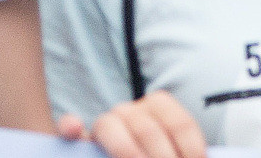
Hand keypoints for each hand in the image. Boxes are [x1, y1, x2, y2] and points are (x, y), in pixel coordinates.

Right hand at [57, 92, 207, 157]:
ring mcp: (105, 123)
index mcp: (159, 108)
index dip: (191, 148)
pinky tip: (73, 130)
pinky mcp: (78, 137)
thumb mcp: (169, 152)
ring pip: (111, 127)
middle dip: (162, 157)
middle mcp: (132, 111)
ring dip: (128, 152)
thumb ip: (180, 154)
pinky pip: (68, 126)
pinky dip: (69, 126)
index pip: (180, 124)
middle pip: (148, 130)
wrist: (142, 153)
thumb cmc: (155, 156)